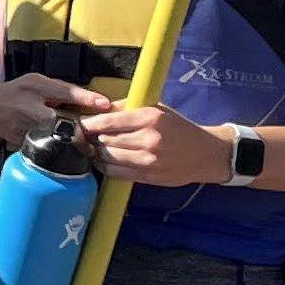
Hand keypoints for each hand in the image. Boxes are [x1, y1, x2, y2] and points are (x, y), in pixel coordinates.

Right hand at [0, 73, 113, 150]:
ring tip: (91, 146)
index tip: (105, 103)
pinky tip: (74, 151)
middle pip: (61, 120)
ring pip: (57, 137)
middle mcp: (29, 107)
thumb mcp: (39, 82)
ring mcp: (26, 128)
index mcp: (35, 87)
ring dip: (76, 142)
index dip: (86, 98)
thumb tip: (94, 101)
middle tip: (100, 133)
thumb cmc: (19, 93)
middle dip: (82, 128)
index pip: (64, 92)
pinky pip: (49, 146)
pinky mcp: (25, 143)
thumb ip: (62, 90)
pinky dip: (63, 149)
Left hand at [81, 103, 230, 186]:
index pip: (108, 121)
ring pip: (108, 157)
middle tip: (81, 137)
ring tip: (90, 149)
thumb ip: (128, 108)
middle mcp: (148, 139)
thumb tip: (100, 109)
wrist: (205, 154)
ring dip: (96, 154)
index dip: (89, 124)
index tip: (79, 123)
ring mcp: (148, 160)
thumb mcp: (157, 109)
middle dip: (90, 139)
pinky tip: (103, 161)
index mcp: (149, 118)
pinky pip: (117, 173)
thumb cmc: (179, 127)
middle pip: (105, 140)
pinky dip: (106, 167)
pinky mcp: (148, 176)